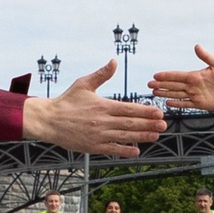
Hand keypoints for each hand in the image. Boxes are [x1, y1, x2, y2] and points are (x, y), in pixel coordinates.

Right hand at [24, 59, 166, 155]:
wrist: (48, 120)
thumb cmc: (66, 101)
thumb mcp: (83, 84)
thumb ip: (101, 74)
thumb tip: (114, 61)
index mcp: (102, 105)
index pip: (129, 109)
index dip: (145, 111)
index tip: (158, 112)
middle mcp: (102, 121)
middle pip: (130, 124)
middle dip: (149, 125)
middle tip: (164, 125)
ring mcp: (98, 135)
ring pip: (125, 137)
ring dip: (142, 137)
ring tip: (156, 136)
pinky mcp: (92, 146)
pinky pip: (112, 149)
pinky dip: (125, 151)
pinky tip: (136, 151)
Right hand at [148, 45, 213, 109]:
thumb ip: (206, 57)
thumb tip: (196, 46)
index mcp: (195, 75)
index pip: (177, 76)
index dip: (166, 76)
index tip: (155, 76)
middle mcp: (193, 85)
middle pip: (173, 86)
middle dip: (161, 85)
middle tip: (149, 85)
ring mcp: (196, 95)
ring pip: (177, 95)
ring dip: (165, 94)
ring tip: (154, 93)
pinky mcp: (200, 104)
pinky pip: (186, 104)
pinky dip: (177, 104)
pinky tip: (168, 103)